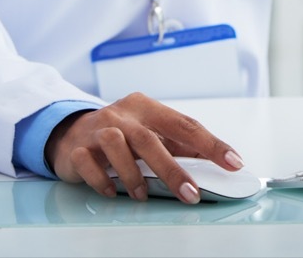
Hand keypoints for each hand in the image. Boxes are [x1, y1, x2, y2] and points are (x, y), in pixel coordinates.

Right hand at [44, 93, 243, 203]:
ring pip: (116, 146)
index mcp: (147, 107)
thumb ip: (177, 145)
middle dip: (173, 170)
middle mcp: (123, 114)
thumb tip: (213, 162)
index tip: (232, 162)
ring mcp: (97, 129)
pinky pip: (88, 164)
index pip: (185, 124)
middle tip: (190, 193)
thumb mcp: (149, 131)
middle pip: (150, 139)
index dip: (211, 144)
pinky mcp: (76, 148)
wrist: (69, 131)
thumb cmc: (119, 132)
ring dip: (133, 176)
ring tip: (142, 195)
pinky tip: (112, 191)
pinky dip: (102, 181)